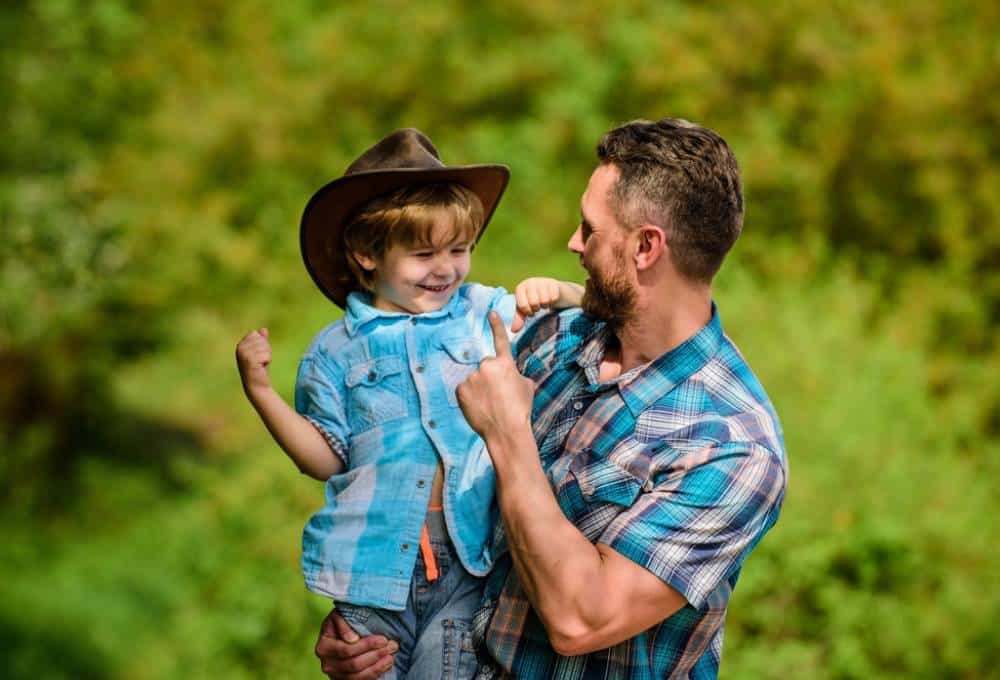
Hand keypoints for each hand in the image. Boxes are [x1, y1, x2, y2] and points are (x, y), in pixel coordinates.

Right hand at [235, 327, 271, 396]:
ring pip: (265, 347)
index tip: (258, 354)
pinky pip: (267, 355)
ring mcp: (244, 354)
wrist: (257, 385)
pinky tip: (261, 367)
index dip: (262, 344)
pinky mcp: (250, 360)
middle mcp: (240, 348)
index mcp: (240, 345)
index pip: (256, 334)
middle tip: (260, 361)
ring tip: (261, 364)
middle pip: (261, 339)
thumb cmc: (259, 369)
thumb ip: (261, 340)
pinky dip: (267, 361)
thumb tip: (263, 329)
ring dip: (267, 356)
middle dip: (265, 349)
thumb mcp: (261, 352)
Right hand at [315, 608, 397, 678]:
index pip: (347, 650)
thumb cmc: (341, 620)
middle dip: (376, 655)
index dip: (367, 646)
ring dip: (377, 667)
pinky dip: (374, 674)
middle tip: (392, 646)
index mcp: (324, 647)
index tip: (384, 639)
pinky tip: (385, 665)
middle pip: (354, 665)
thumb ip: (343, 624)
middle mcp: (327, 664)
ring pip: (358, 676)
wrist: (339, 630)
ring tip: (391, 657)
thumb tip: (352, 639)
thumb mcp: (339, 615)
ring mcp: (336, 675)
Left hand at [457, 312, 534, 439]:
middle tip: (498, 395)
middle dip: (489, 377)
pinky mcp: (461, 389)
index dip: (496, 325)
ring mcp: (472, 377)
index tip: (491, 313)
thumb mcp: (526, 387)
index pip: (500, 339)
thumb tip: (510, 375)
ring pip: (475, 379)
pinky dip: (470, 396)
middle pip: (486, 367)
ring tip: (489, 404)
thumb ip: (515, 374)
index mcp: (505, 363)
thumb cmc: (520, 409)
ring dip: (480, 387)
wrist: (507, 430)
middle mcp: (487, 366)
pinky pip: (465, 389)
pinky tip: (479, 407)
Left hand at [512, 277, 562, 331]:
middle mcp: (530, 282)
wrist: (553, 292)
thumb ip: (519, 319)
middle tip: (539, 306)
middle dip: (537, 308)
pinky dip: (553, 301)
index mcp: (521, 288)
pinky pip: (553, 297)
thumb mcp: (526, 309)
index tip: (531, 310)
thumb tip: (513, 330)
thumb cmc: (537, 301)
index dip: (528, 312)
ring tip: (545, 302)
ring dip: (546, 305)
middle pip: (534, 302)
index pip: (522, 305)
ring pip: (544, 300)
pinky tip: (551, 299)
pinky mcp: (553, 283)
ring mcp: (542, 281)